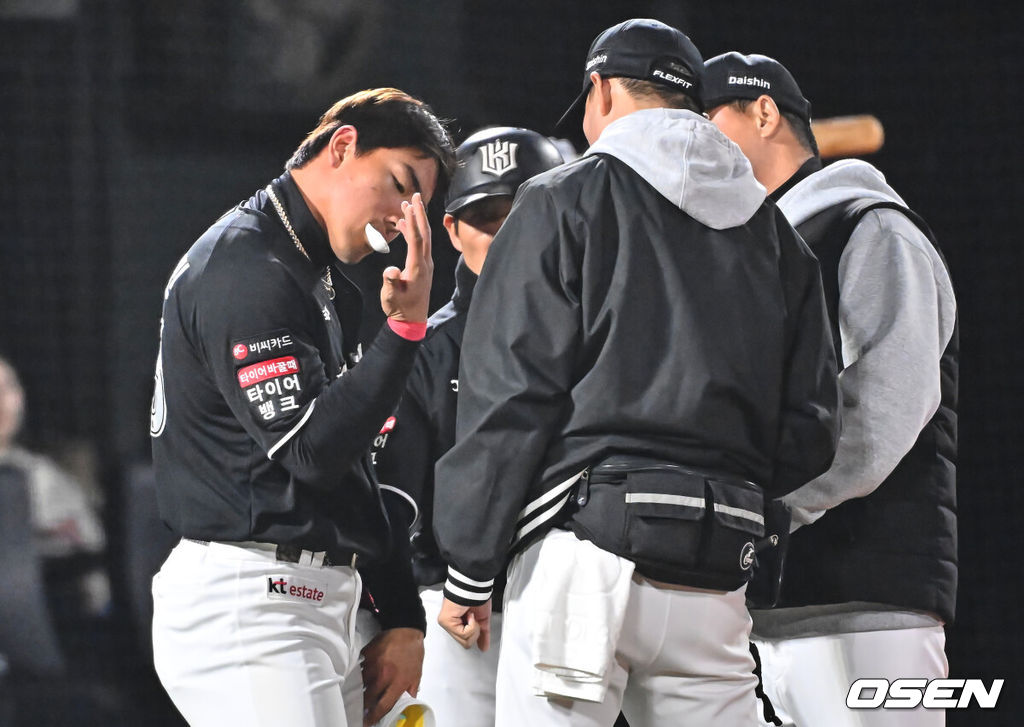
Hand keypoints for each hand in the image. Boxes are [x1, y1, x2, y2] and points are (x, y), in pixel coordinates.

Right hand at [360, 627, 423, 725]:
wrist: (406, 630)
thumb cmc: (413, 652)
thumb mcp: (417, 674)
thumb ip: (410, 691)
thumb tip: (405, 705)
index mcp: (398, 682)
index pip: (383, 705)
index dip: (374, 716)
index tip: (368, 722)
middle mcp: (384, 675)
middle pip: (368, 697)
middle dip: (364, 706)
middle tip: (361, 710)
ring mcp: (374, 665)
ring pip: (361, 684)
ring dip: (360, 690)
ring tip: (359, 694)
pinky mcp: (367, 655)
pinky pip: (359, 669)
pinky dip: (359, 674)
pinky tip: (359, 677)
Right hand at [381, 193, 432, 322]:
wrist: (412, 320)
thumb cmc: (400, 308)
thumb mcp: (391, 297)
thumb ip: (391, 283)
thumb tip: (389, 271)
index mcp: (418, 268)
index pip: (416, 240)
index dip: (412, 222)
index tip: (409, 206)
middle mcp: (425, 263)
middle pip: (425, 233)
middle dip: (420, 214)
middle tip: (415, 196)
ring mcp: (425, 264)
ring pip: (424, 237)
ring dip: (416, 221)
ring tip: (407, 206)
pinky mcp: (423, 267)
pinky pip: (420, 244)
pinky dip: (413, 232)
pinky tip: (403, 226)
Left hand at [438, 597, 491, 651]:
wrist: (475, 588)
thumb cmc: (478, 598)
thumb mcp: (482, 620)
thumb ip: (482, 635)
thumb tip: (484, 648)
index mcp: (457, 624)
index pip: (465, 641)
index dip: (475, 635)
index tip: (477, 623)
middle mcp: (450, 624)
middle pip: (465, 643)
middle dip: (475, 631)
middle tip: (474, 618)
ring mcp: (446, 623)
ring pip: (465, 641)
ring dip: (474, 628)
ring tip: (471, 615)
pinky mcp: (446, 621)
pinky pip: (463, 634)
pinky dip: (471, 625)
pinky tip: (469, 614)